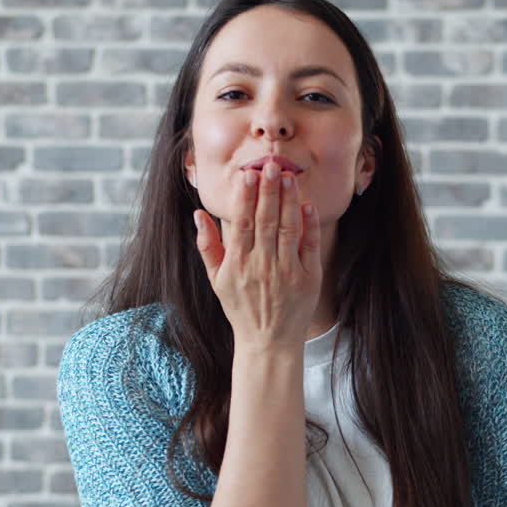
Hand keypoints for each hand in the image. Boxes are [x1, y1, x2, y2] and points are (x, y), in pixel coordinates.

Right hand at [193, 161, 321, 351]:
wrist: (268, 341)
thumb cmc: (240, 307)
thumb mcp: (217, 280)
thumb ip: (207, 246)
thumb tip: (198, 214)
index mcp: (238, 264)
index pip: (242, 223)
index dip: (245, 197)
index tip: (248, 174)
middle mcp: (261, 266)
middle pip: (265, 221)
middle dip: (268, 191)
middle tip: (272, 165)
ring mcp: (286, 272)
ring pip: (287, 229)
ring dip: (288, 201)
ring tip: (289, 176)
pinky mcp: (307, 278)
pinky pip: (308, 247)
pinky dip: (308, 225)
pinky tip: (306, 206)